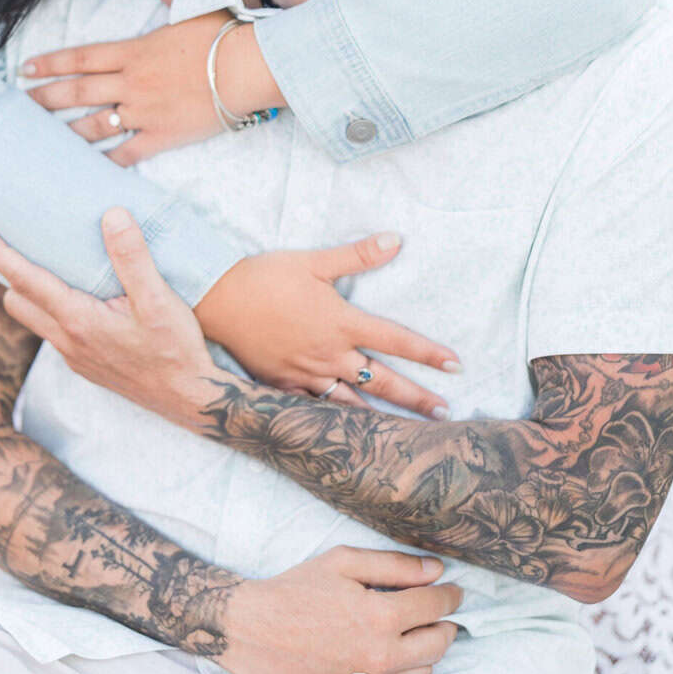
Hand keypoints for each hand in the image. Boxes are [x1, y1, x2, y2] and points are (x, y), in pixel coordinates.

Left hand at [0, 208, 221, 430]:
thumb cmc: (174, 348)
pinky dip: (50, 307)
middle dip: (5, 270)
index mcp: (77, 320)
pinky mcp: (87, 364)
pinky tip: (76, 294)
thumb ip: (131, 257)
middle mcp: (67, 340)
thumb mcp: (158, 299)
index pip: (24, 279)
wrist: (189, 399)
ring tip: (40, 261)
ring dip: (27, 290)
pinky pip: (54, 330)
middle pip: (17, 300)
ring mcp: (75, 356)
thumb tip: (111, 214)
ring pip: (34, 317)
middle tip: (4, 238)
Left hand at [19, 0, 281, 165]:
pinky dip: (105, 160)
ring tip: (44, 138)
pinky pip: (126, 152)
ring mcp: (144, 112)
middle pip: (79, 92)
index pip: (82, 57)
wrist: (248, 69)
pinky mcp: (162, 136)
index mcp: (135, 51)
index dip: (51, 63)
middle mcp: (132, 83)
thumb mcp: (191, 5)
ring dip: (66, 132)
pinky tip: (87, 167)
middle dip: (47, 98)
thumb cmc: (223, 36)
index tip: (27, 69)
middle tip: (22, 104)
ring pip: (94, 125)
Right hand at [195, 242, 459, 418]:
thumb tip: (396, 240)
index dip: (429, 353)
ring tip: (406, 433)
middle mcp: (330, 354)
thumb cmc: (264, 276)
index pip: (397, 339)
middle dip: (416, 398)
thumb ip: (357, 255)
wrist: (216, 301)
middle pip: (383, 380)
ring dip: (383, 417)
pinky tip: (348, 432)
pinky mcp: (283, 386)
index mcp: (341, 321)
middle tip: (444, 414)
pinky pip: (317, 409)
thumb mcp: (312, 261)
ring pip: (353, 402)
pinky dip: (337, 422)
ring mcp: (307, 374)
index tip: (456, 365)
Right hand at [220, 546, 460, 673]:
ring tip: (423, 629)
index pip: (434, 604)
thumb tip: (435, 569)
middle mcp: (381, 656)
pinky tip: (401, 653)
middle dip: (448, 623)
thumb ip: (393, 565)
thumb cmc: (297, 590)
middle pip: (438, 643)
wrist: (255, 632)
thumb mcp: (343, 562)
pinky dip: (410, 671)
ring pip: (425, 671)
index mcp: (380, 616)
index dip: (451, 594)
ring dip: (431, 649)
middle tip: (446, 609)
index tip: (455, 588)